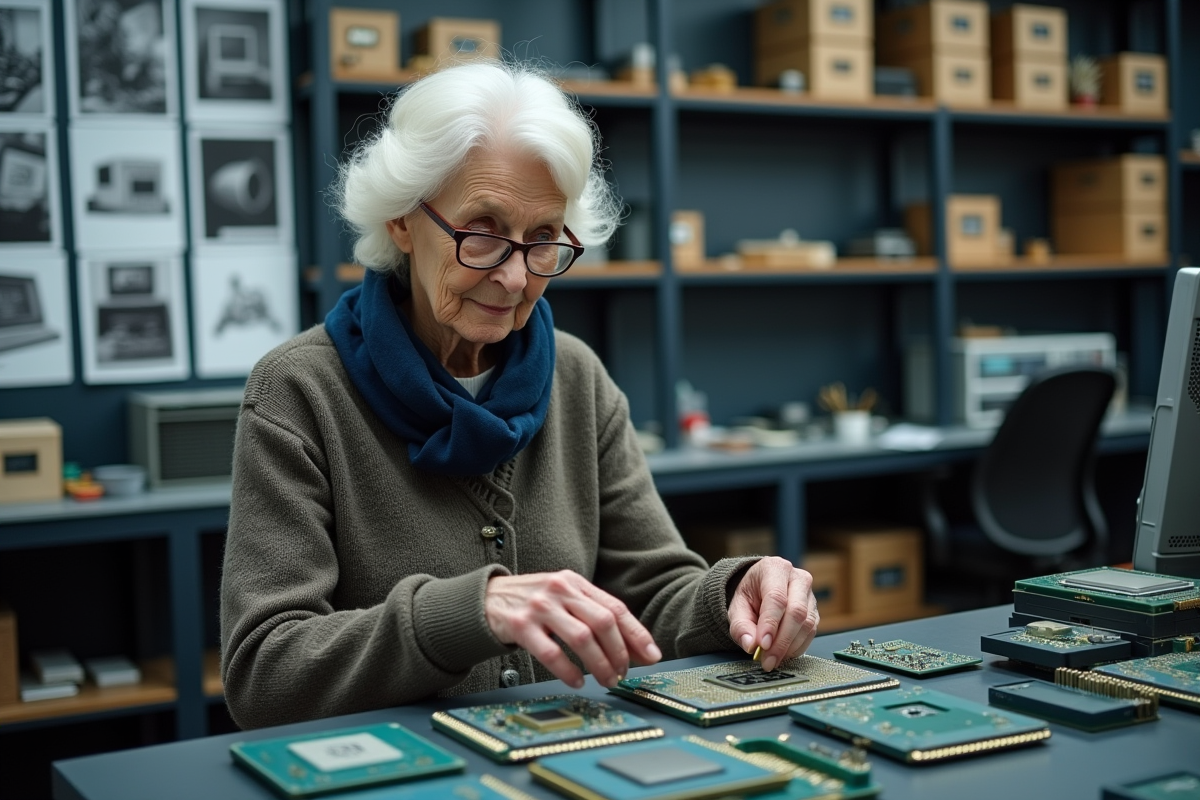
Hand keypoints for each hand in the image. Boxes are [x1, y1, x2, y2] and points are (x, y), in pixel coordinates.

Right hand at [485, 571, 661, 688]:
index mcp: (575, 582)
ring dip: (599, 664)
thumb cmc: (532, 602)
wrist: (486, 599)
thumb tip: (632, 648)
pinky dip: (568, 671)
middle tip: (623, 674)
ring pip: (582, 638)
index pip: (615, 607)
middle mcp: (560, 590)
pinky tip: (577, 681)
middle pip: (603, 622)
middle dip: (619, 653)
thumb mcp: (563, 597)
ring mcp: (540, 607)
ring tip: (606, 680)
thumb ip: (592, 614)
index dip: (636, 634)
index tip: (651, 656)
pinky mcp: (520, 625)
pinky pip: (551, 653)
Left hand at [727, 557, 818, 671]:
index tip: (762, 645)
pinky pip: (811, 631)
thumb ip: (740, 626)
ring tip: (772, 660)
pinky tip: (783, 654)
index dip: (770, 624)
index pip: (776, 598)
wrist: (761, 588)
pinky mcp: (815, 610)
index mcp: (774, 569)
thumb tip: (751, 645)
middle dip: (781, 641)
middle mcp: (797, 578)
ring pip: (807, 624)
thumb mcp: (737, 607)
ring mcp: (810, 594)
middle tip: (768, 661)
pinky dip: (798, 647)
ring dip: (790, 646)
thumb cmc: (750, 595)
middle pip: (796, 612)